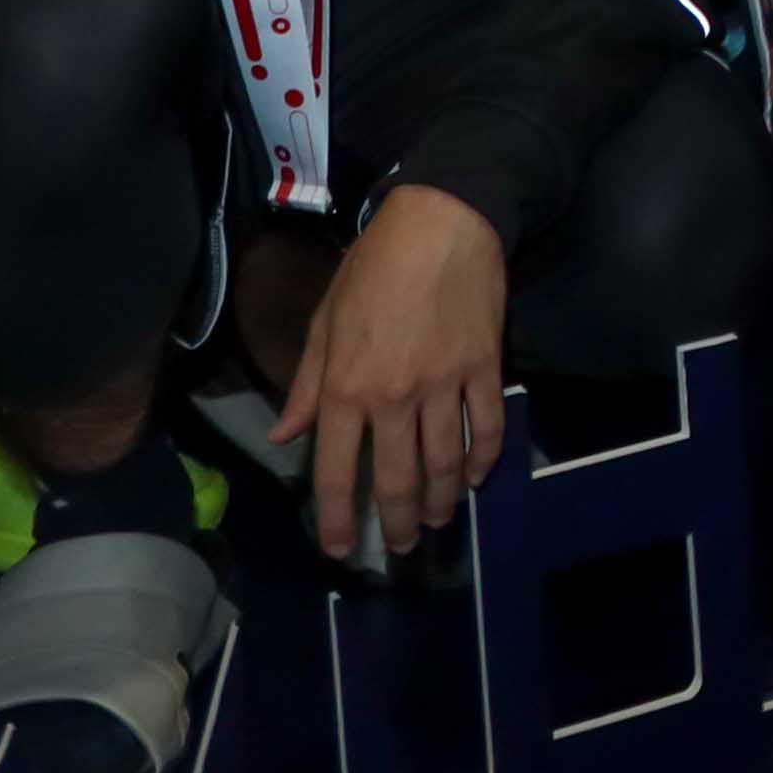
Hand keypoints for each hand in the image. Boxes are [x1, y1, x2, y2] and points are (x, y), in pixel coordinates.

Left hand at [287, 185, 512, 561]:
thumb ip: (309, 386)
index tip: (340, 548)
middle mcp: (394, 397)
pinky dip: (482, 459)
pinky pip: (486, 426)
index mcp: (346, 388)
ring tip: (437, 520)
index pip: (338, 472)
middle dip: (397, 523)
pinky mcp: (484, 368)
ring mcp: (444, 384)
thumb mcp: (325, 323)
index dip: (337, 518)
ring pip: (445, 463)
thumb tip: (286, 436)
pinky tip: (474, 476)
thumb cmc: (373, 269)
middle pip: (398, 480)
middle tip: (399, 546)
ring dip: (441, 502)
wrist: (442, 224)